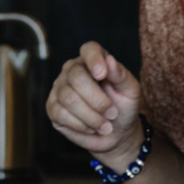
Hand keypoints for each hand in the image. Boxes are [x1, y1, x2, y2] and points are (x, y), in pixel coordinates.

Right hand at [46, 42, 141, 157]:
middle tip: (112, 113)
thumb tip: (109, 60)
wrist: (116, 133)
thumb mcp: (130, 91)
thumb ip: (121, 75)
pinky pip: (60, 113)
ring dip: (91, 116)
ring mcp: (60, 88)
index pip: (89, 50)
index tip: (101, 75)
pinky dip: (80, 124)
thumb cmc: (123, 107)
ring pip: (68, 98)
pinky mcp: (52, 107)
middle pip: (76, 77)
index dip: (94, 59)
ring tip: (105, 125)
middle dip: (97, 100)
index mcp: (93, 61)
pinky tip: (91, 127)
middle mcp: (72, 70)